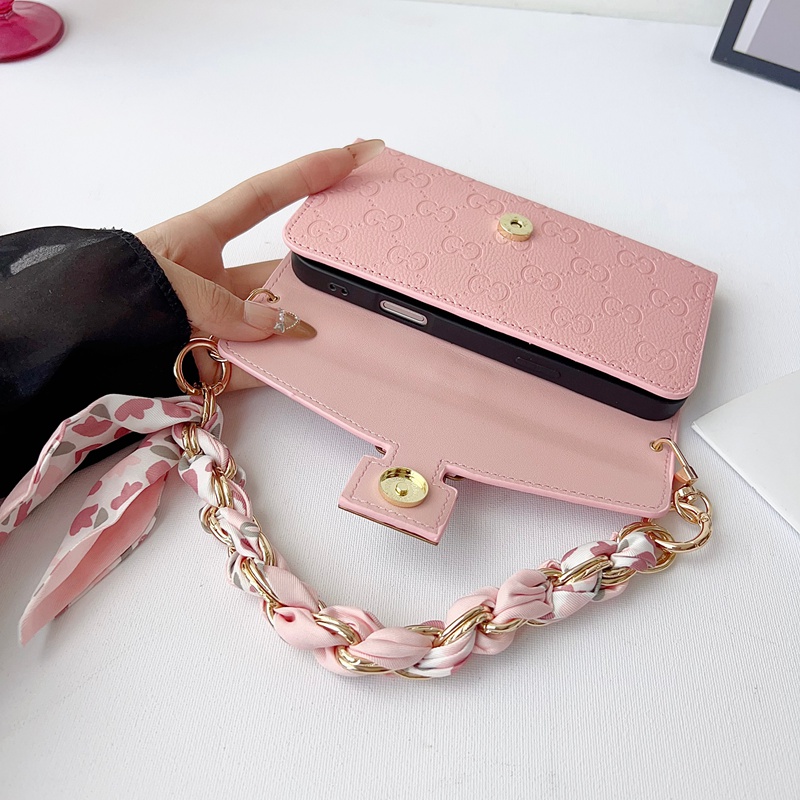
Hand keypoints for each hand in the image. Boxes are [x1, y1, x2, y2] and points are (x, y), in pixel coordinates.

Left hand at [137, 139, 384, 390]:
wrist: (73, 348)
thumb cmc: (112, 294)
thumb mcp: (165, 282)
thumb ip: (220, 302)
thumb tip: (278, 326)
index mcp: (201, 236)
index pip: (265, 197)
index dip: (309, 173)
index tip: (355, 153)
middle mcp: (217, 278)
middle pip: (279, 271)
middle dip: (316, 272)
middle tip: (361, 269)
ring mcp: (220, 323)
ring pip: (276, 323)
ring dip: (306, 329)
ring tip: (349, 329)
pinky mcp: (216, 365)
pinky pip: (260, 368)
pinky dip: (284, 373)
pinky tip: (315, 372)